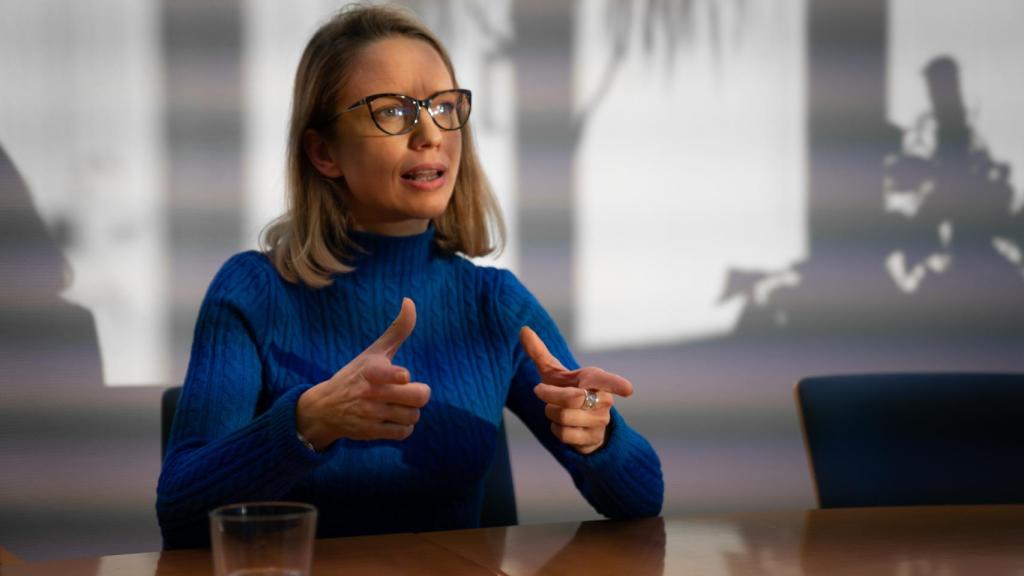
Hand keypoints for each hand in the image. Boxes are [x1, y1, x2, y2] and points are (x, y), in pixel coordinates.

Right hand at [297, 298, 429, 449]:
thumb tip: (410, 301)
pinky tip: (394, 418)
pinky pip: (404, 433)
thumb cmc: (356, 375)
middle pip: (417, 398)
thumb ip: (396, 330)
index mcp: (371, 371)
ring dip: (411, 411)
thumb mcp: (373, 352)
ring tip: (398, 405)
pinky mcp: (371, 433)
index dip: (398, 376)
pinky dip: (404, 427)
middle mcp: (370, 393)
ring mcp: (371, 415)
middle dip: (420, 394)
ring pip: (413, 416)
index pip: (386, 374)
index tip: (403, 376)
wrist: (325, 408)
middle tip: (411, 390)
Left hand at [519, 327, 633, 454]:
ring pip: (563, 418)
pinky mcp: (593, 440)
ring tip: (557, 409)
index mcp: (595, 379)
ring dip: (550, 413)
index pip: (608, 381)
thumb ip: (539, 352)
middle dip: (549, 395)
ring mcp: (600, 421)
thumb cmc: (567, 390)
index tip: (628, 390)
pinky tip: (563, 425)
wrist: (581, 423)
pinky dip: (555, 429)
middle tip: (542, 391)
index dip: (617, 384)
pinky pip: (564, 434)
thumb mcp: (554, 373)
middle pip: (571, 399)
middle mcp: (604, 400)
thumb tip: (523, 329)